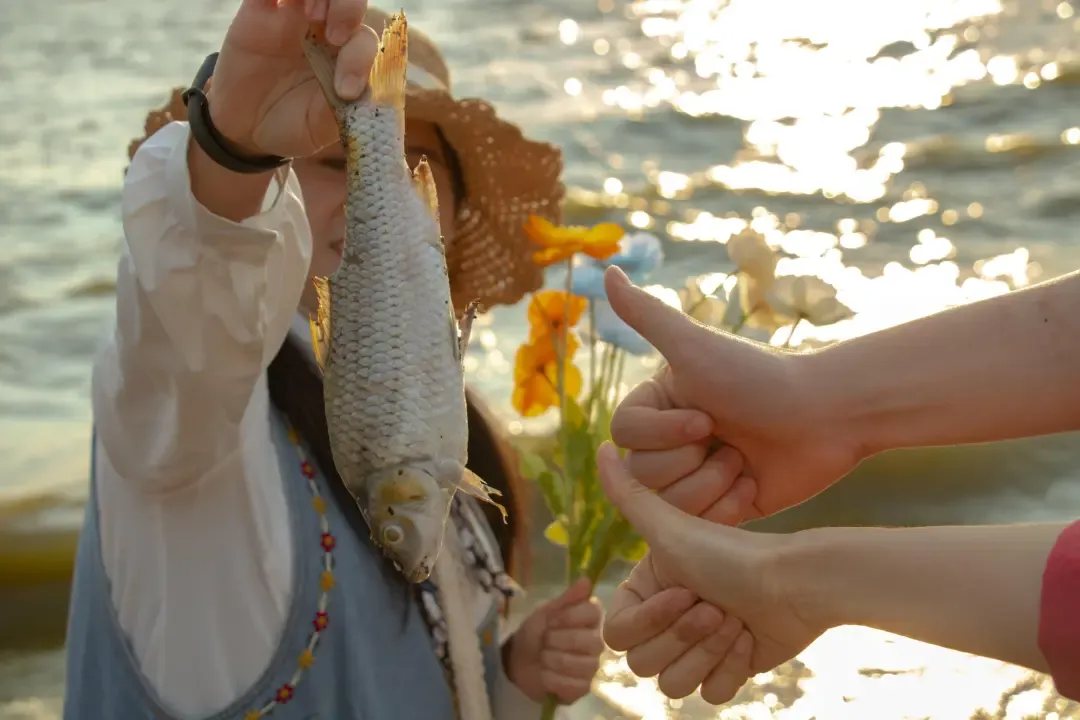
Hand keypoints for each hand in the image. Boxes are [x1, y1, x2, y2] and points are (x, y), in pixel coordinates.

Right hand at [208, 0, 378, 158]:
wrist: (247, 127)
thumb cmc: (291, 124)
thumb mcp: (318, 129)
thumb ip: (339, 110)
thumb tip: (357, 96)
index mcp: (347, 56)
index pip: (366, 38)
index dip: (362, 58)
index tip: (346, 91)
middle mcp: (325, 29)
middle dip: (349, 7)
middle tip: (335, 37)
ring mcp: (292, 16)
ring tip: (311, 16)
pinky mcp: (259, 10)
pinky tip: (280, 2)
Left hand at [505, 577, 604, 703]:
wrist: (517, 663)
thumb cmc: (533, 634)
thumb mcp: (543, 613)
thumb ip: (565, 598)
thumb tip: (587, 579)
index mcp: (589, 618)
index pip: (594, 611)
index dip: (569, 616)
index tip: (551, 619)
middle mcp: (596, 640)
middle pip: (591, 640)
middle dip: (558, 641)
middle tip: (544, 641)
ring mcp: (592, 665)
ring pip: (582, 664)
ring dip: (553, 661)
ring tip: (543, 657)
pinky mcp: (584, 687)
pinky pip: (575, 685)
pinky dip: (553, 679)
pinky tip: (546, 675)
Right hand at [597, 443, 821, 703]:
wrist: (794, 582)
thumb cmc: (734, 555)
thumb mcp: (672, 528)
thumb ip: (629, 493)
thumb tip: (602, 446)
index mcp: (646, 591)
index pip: (617, 634)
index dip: (651, 619)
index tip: (686, 590)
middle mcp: (665, 620)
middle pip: (644, 664)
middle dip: (686, 636)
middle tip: (717, 605)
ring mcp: (695, 648)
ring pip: (675, 684)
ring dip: (711, 652)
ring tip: (736, 620)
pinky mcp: (726, 670)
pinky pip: (711, 694)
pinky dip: (732, 668)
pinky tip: (750, 637)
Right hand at [604, 266, 862, 520]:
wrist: (827, 416)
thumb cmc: (760, 377)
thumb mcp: (695, 346)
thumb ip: (646, 313)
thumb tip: (607, 270)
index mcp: (658, 406)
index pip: (625, 437)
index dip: (662, 434)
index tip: (705, 419)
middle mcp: (670, 442)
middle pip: (642, 475)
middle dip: (691, 461)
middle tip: (729, 437)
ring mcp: (694, 477)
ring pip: (669, 507)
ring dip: (712, 483)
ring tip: (744, 460)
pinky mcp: (721, 509)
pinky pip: (700, 527)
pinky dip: (729, 506)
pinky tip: (754, 483)